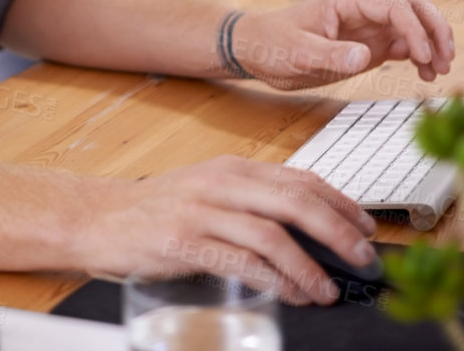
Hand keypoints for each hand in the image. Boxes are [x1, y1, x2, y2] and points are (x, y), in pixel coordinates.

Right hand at [79, 156, 376, 304]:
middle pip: (295, 201)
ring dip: (309, 265)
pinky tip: (290, 294)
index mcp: (232, 169)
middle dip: (338, 231)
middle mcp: (221, 183)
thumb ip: (250, 203)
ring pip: (272, 233)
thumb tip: (307, 229)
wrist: (97, 218)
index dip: (341, 203)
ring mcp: (202, 211)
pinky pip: (240, 261)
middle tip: (363, 258)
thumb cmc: (156, 211)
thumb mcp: (208, 193)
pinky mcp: (184, 241)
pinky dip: (273, 280)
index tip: (367, 227)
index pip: (300, 179)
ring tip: (328, 290)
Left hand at [227, 0, 455, 88]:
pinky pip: (405, 42)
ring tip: (439, 71)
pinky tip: (426, 73)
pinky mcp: (370, 42)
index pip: (394, 5)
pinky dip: (420, 55)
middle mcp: (363, 6)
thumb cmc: (272, 44)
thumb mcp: (296, 53)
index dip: (415, 29)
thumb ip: (330, 54)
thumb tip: (365, 56)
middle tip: (445, 60)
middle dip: (435, 29)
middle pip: (413, 5)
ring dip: (432, 41)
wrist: (258, 50)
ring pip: (415, 22)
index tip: (422, 57)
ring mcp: (369, 23)